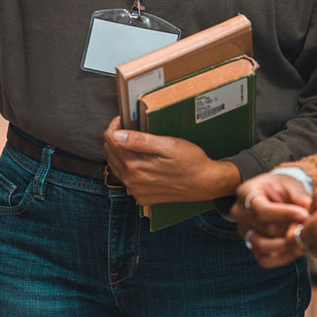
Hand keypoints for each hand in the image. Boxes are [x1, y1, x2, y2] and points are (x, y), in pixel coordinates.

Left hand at [102, 117, 241, 205]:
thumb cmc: (191, 163)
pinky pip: (126, 180)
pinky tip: (139, 161)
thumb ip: (140, 141)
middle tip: (127, 128)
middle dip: (115, 138)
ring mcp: (136, 191)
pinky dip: (127, 168)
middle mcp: (132, 182)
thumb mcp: (167, 145)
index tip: (123, 120)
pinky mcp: (143, 196)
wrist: (205, 183)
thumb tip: (116, 135)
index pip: (111, 141)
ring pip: (116, 167)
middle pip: (111, 154)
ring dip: (119, 153)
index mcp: (135, 167)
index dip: (115, 126)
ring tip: (132, 142)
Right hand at [235, 173, 316, 268]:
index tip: (305, 215)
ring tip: (303, 239)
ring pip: (263, 246)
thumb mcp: (290, 184)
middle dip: (290, 229)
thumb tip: (310, 213)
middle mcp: (240, 213)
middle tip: (309, 228)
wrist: (271, 193)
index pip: (262, 210)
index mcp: (246, 193)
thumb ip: (299, 197)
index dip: (284, 215)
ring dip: (287, 245)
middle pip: (266, 229)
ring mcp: (243, 230)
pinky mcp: (250, 244)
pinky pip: (263, 259)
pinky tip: (295, 251)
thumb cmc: (282, 187)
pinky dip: (281, 258)